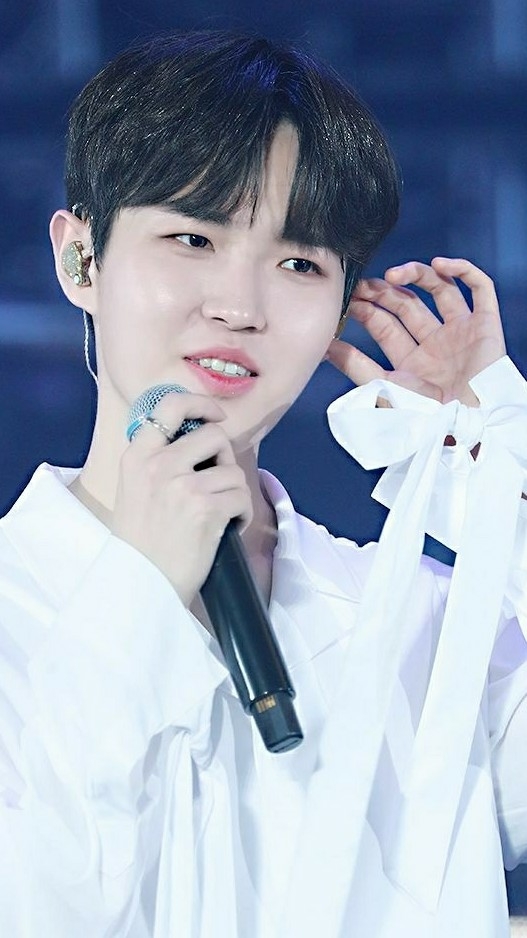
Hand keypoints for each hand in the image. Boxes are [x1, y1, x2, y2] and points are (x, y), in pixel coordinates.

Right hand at [111, 393, 251, 606]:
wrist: (140, 582)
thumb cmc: (140, 542)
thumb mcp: (135, 489)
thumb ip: (158, 461)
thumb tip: (197, 440)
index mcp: (137, 456)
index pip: (170, 406)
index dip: (200, 404)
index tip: (215, 416)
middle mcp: (158, 464)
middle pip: (213, 435)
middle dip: (225, 457)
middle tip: (220, 481)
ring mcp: (183, 485)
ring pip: (232, 470)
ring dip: (235, 492)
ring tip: (222, 514)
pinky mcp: (205, 508)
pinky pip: (242, 497)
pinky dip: (242, 514)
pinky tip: (228, 528)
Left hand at [326, 257, 506, 405]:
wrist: (468, 425)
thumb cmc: (427, 416)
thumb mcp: (384, 388)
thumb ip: (355, 366)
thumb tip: (325, 346)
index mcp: (412, 362)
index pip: (385, 325)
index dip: (366, 309)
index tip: (348, 298)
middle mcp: (435, 344)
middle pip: (408, 305)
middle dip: (384, 292)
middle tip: (365, 284)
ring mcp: (461, 333)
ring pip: (440, 290)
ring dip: (418, 275)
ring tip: (395, 274)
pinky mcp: (485, 326)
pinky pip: (480, 289)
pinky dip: (464, 271)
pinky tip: (442, 265)